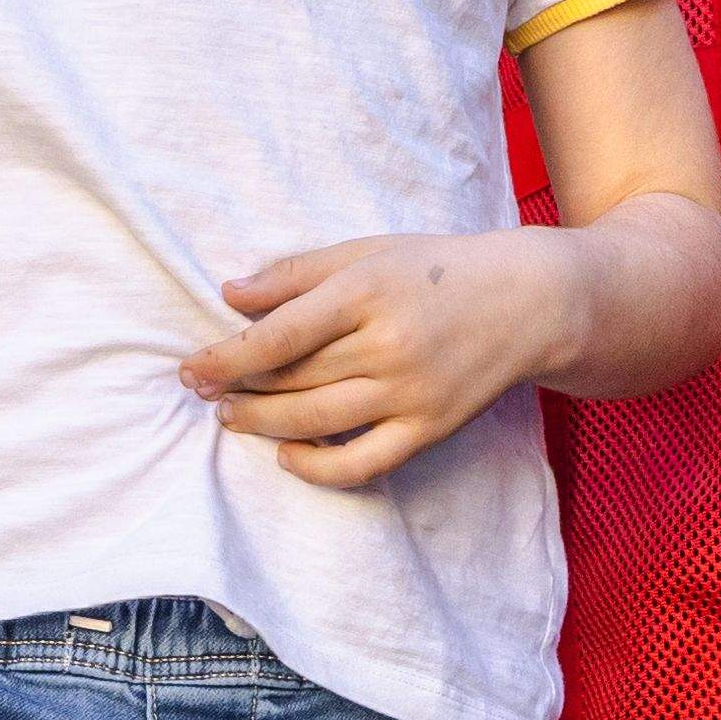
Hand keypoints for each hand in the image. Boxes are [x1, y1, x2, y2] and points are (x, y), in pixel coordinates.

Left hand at [181, 228, 587, 487]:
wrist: (529, 302)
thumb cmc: (437, 269)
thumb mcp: (368, 251)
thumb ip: (297, 273)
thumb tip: (230, 294)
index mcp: (368, 292)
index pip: (280, 334)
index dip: (227, 357)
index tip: (191, 369)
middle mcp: (389, 346)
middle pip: (293, 381)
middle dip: (238, 390)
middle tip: (203, 391)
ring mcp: (411, 393)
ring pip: (317, 422)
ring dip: (263, 424)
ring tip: (231, 417)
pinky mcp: (430, 429)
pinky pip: (362, 464)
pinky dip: (317, 467)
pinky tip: (287, 454)